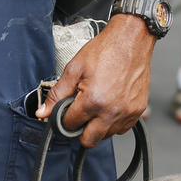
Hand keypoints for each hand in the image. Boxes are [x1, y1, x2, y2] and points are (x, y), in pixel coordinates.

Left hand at [38, 13, 152, 146]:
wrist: (131, 40)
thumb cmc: (105, 51)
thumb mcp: (74, 69)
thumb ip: (57, 94)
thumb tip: (43, 112)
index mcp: (93, 100)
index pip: (70, 125)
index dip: (64, 119)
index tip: (66, 112)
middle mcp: (111, 111)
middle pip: (89, 140)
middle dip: (79, 131)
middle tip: (79, 116)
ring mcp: (127, 112)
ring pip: (106, 136)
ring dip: (97, 127)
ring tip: (96, 107)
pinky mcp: (137, 110)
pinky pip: (123, 129)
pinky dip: (114, 123)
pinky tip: (109, 107)